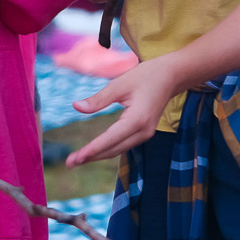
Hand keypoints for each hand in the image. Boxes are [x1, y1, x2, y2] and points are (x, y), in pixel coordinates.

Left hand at [66, 56, 181, 164]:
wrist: (170, 76)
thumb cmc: (145, 76)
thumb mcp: (120, 84)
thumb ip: (98, 99)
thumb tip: (76, 107)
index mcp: (137, 119)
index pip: (110, 139)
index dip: (92, 150)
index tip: (75, 158)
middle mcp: (143, 131)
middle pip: (113, 149)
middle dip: (91, 157)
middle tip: (69, 163)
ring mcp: (146, 134)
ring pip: (118, 149)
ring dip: (98, 155)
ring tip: (77, 160)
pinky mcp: (145, 133)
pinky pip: (123, 145)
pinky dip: (108, 149)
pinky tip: (94, 152)